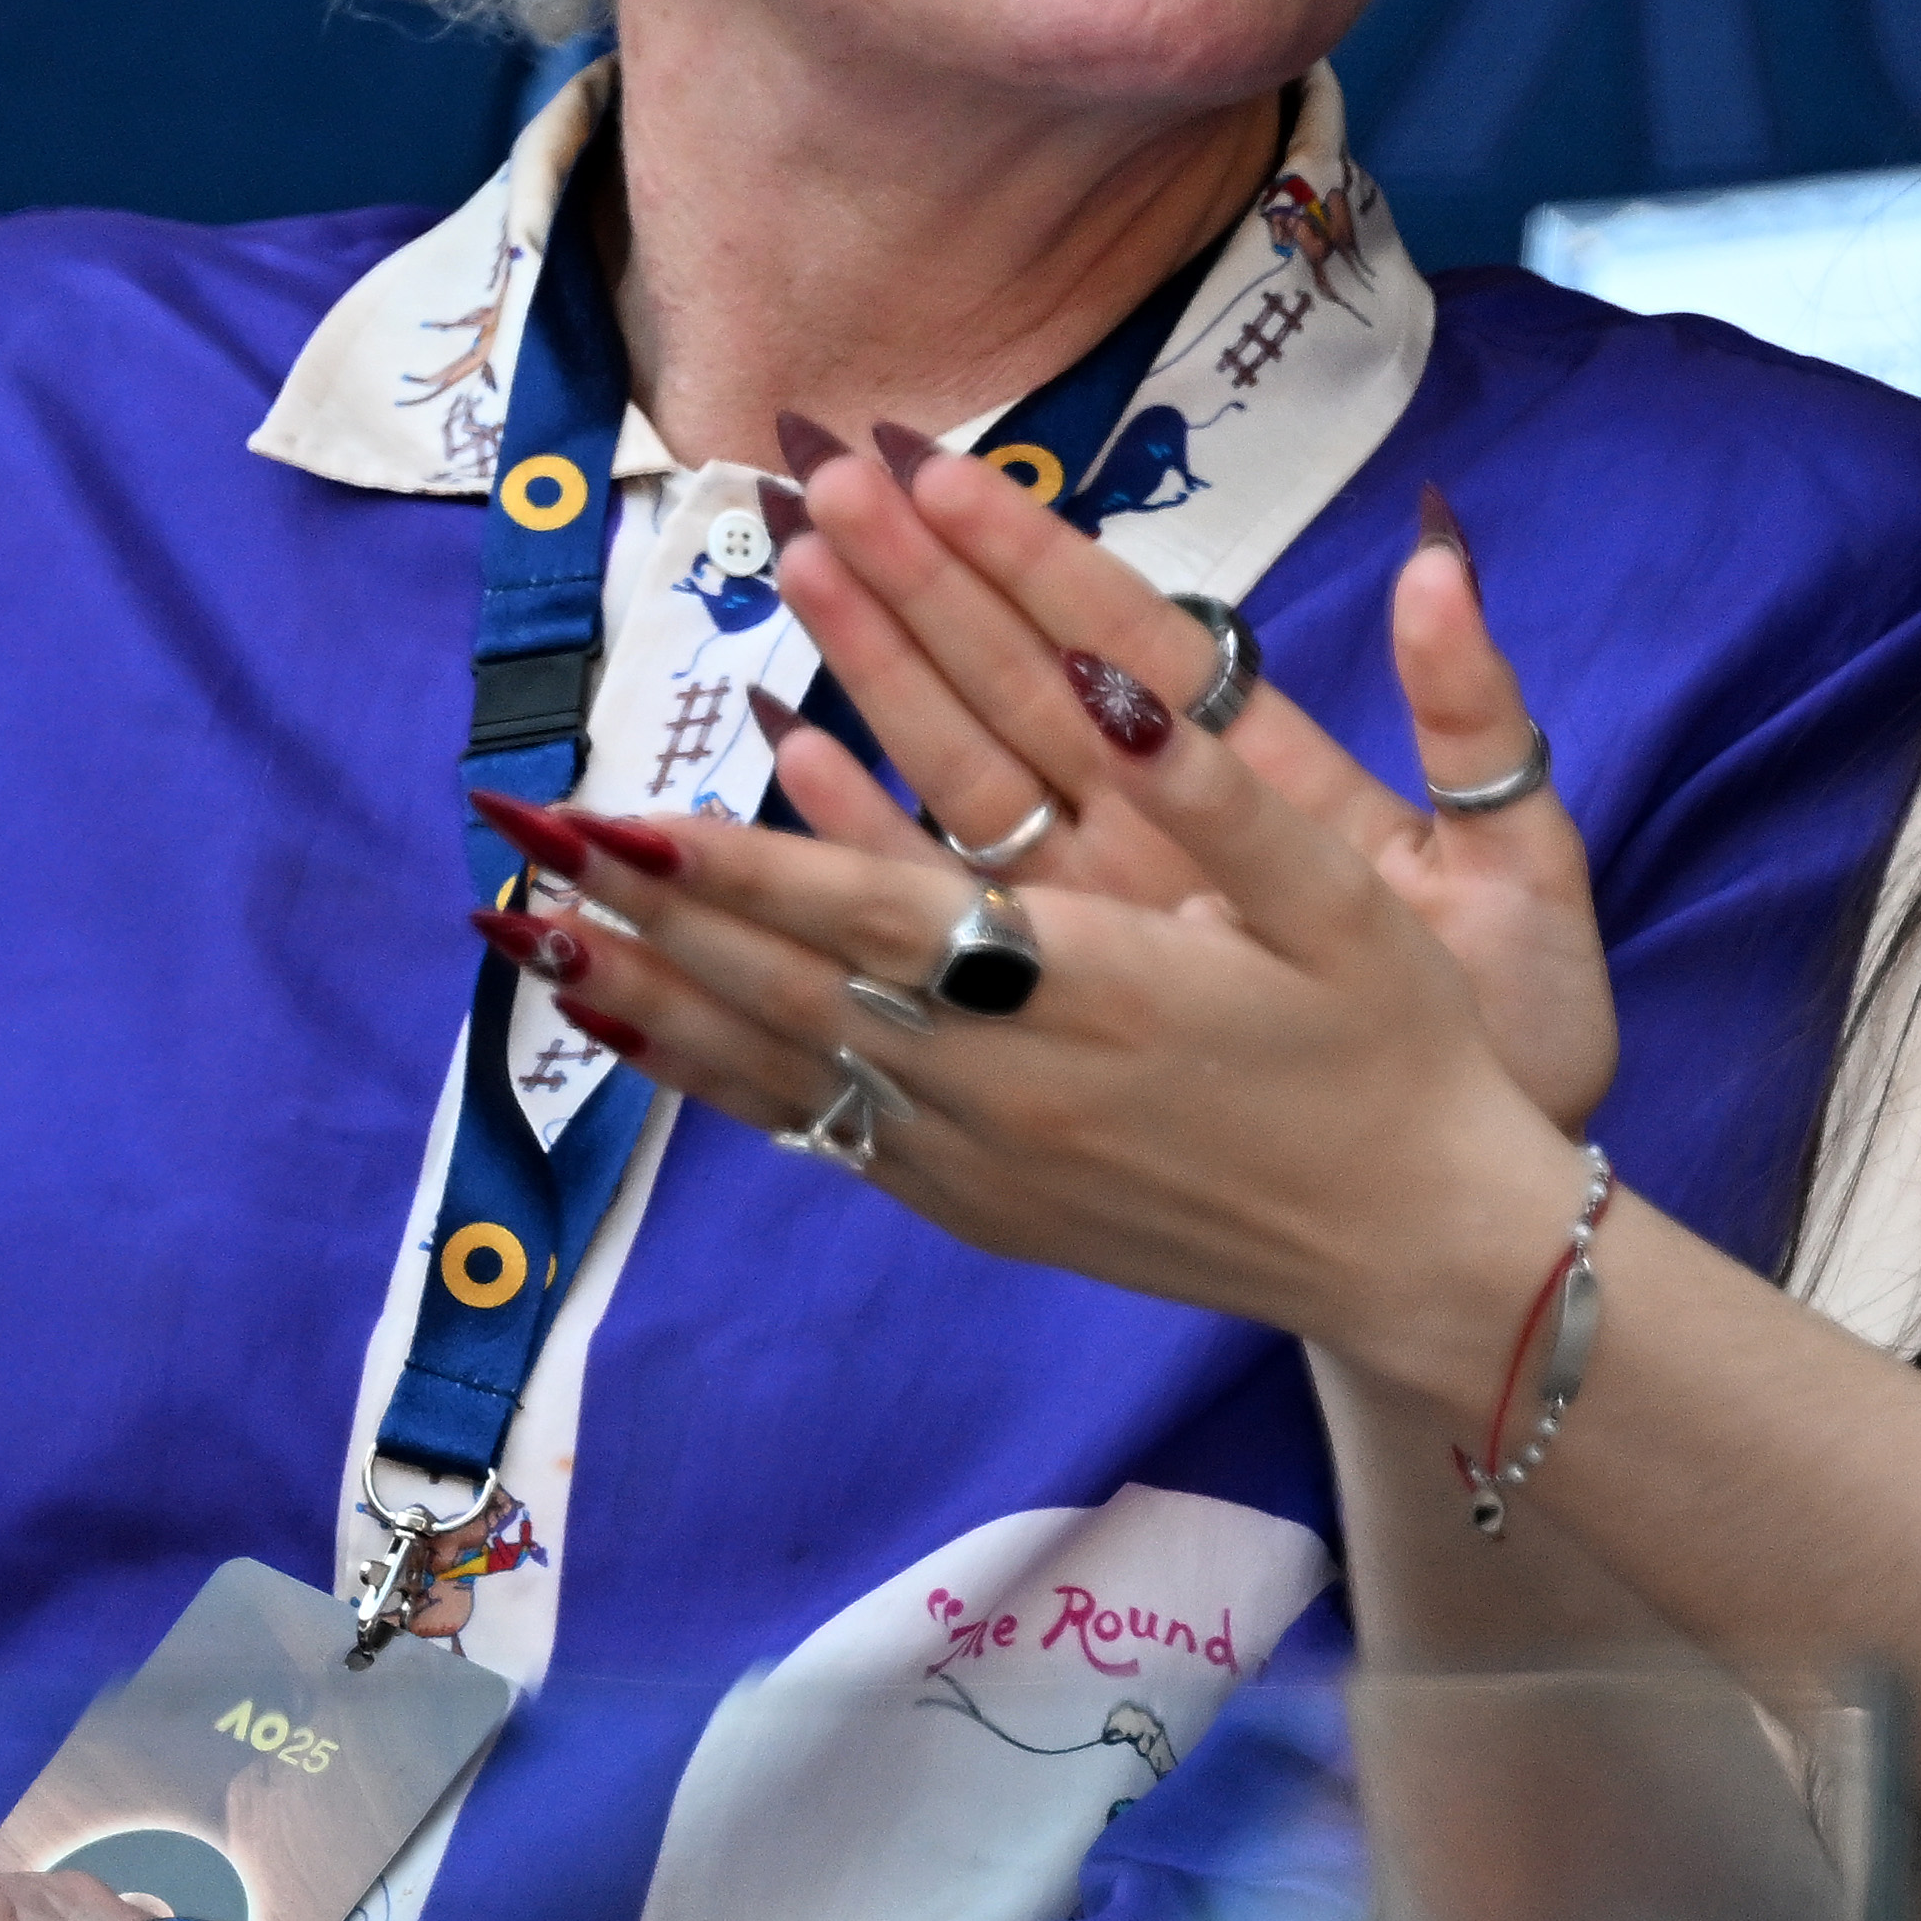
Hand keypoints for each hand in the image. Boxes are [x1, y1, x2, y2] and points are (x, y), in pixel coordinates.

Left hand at [538, 441, 1609, 1396]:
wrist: (1415, 1247)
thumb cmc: (1392, 1050)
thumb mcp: (1337, 895)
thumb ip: (1212, 785)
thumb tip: (1110, 673)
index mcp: (1080, 990)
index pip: (857, 909)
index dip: (719, 859)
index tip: (603, 805)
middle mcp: (999, 1085)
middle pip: (776, 985)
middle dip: (633, 906)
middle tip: (505, 834)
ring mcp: (976, 1162)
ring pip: (772, 1067)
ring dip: (642, 996)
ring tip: (520, 935)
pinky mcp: (977, 1207)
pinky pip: (813, 1129)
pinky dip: (714, 1074)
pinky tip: (648, 1034)